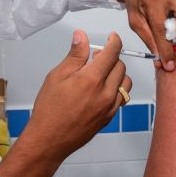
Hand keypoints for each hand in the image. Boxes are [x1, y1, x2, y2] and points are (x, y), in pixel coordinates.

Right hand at [28, 30, 130, 158]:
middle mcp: (105, 93)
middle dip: (111, 57)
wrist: (50, 139)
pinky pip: (122, 97)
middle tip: (95, 57)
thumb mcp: (57, 76)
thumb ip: (74, 55)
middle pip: (121, 66)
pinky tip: (101, 89)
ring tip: (99, 74)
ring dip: (117, 73)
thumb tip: (81, 37)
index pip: (113, 53)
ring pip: (125, 82)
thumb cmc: (50, 109)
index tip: (112, 37)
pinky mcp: (109, 117)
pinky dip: (116, 88)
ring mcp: (110, 107)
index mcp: (92, 79)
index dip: (114, 41)